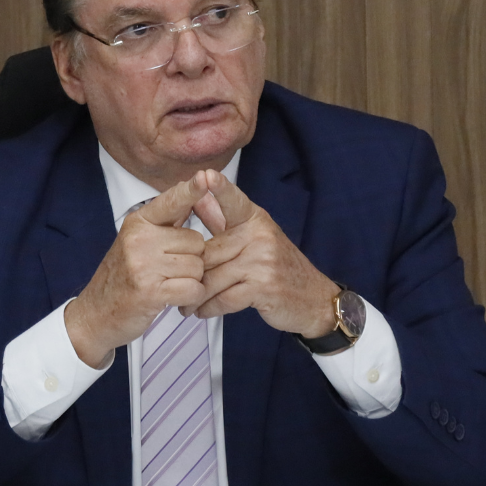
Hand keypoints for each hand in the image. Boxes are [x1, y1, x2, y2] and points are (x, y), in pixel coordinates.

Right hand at [64, 177, 209, 367]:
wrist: (95, 313)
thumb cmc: (123, 277)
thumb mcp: (137, 242)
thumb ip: (164, 222)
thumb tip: (191, 193)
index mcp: (138, 223)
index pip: (171, 201)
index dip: (190, 190)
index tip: (204, 176)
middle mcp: (140, 239)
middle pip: (196, 242)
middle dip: (192, 259)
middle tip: (169, 271)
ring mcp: (143, 265)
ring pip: (197, 266)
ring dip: (191, 280)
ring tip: (168, 284)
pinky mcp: (150, 291)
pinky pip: (193, 288)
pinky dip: (191, 297)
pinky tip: (174, 299)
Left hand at [191, 170, 337, 336]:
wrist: (313, 298)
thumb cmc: (278, 266)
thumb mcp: (253, 238)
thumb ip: (222, 220)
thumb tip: (197, 198)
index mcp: (255, 219)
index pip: (233, 201)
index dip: (220, 188)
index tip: (205, 174)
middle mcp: (259, 235)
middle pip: (209, 251)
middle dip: (190, 272)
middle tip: (171, 283)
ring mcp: (262, 261)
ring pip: (213, 278)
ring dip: (196, 296)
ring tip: (184, 305)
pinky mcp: (263, 286)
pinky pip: (224, 298)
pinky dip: (210, 308)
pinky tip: (202, 311)